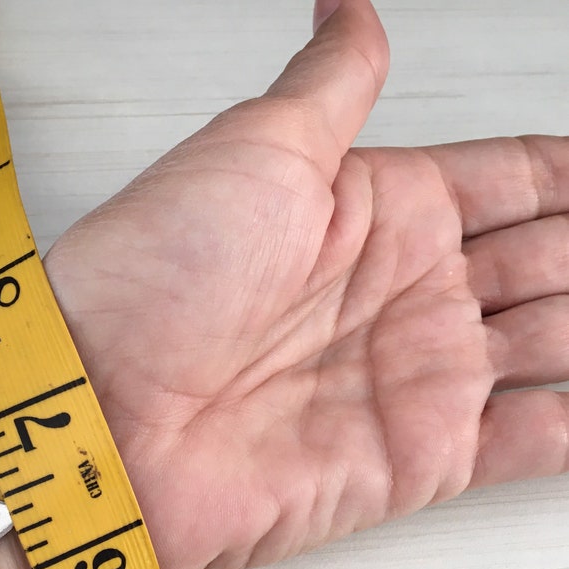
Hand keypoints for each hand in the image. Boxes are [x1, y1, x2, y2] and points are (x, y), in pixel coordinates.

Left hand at [44, 0, 568, 568]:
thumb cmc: (158, 278)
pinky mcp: (420, 459)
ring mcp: (416, 377)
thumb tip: (352, 9)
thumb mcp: (255, 151)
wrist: (109, 415)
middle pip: (546, 259)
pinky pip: (537, 439)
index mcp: (378, 211)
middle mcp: (403, 293)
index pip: (512, 179)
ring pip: (556, 343)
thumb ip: (330, 86)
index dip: (568, 173)